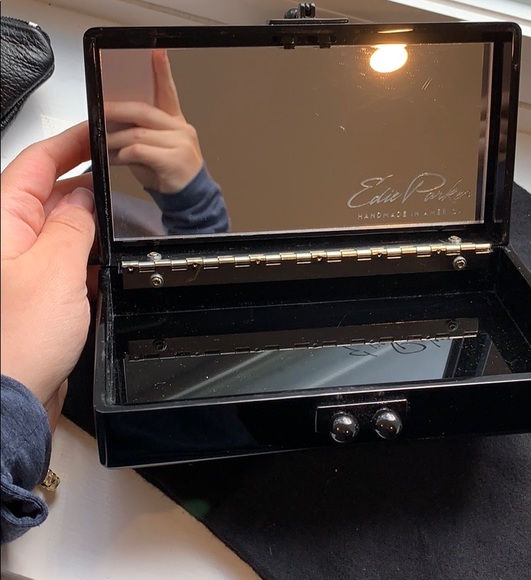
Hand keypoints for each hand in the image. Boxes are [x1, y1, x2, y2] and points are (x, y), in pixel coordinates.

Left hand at [1, 122, 94, 427]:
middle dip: (83, 187)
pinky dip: (87, 260)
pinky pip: (67, 263)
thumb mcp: (56, 268)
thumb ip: (74, 225)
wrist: (10, 396)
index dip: (68, 144)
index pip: (36, 166)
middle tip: (119, 179)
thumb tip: (85, 197)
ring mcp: (23, 268)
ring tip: (116, 225)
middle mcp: (8, 241)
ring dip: (88, 227)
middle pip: (49, 196)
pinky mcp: (38, 294)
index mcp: (2, 223)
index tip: (98, 132)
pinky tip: (102, 267)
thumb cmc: (16, 340)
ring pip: (62, 231)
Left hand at [105, 49, 203, 193]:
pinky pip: (141, 150)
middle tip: (98, 113)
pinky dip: (124, 155)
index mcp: (175, 123)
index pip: (168, 92)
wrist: (190, 200)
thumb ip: (136, 134)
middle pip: (143, 111)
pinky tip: (116, 160)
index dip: (162, 70)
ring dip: (114, 140)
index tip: (156, 52)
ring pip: (137, 133)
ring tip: (101, 146)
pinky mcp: (175, 159)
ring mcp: (180, 143)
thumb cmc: (170, 175)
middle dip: (115, 110)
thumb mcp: (152, 150)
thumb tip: (110, 127)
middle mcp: (180, 129)